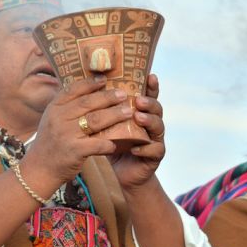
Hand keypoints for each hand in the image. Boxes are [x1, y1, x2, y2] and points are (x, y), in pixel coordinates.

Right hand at [22, 75, 133, 189]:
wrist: (39, 168)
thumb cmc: (50, 143)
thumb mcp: (52, 120)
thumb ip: (67, 107)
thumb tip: (90, 92)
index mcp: (54, 108)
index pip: (73, 90)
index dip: (89, 83)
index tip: (104, 79)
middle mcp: (59, 118)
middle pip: (88, 103)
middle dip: (108, 97)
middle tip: (123, 94)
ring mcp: (66, 134)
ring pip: (95, 120)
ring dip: (114, 115)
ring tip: (128, 112)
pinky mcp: (74, 151)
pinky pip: (96, 144)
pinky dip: (108, 143)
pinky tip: (117, 143)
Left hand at [109, 74, 165, 190]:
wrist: (121, 172)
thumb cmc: (114, 143)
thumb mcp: (108, 124)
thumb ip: (105, 108)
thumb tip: (87, 85)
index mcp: (141, 112)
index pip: (148, 95)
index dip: (151, 86)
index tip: (150, 75)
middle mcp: (151, 123)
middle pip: (156, 108)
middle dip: (149, 102)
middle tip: (138, 100)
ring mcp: (155, 139)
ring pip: (158, 126)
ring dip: (149, 121)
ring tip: (138, 117)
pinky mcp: (154, 156)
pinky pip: (154, 150)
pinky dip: (145, 148)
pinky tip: (135, 149)